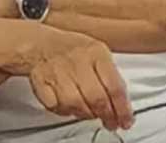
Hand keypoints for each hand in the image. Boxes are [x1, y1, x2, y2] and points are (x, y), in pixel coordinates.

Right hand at [19, 28, 133, 131]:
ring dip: (85, 114)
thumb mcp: (98, 53)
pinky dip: (64, 110)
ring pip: (75, 104)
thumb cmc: (73, 51)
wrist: (42, 44)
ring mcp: (58, 70)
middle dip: (106, 115)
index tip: (126, 120)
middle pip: (97, 97)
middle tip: (110, 122)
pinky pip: (55, 105)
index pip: (114, 86)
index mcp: (96, 52)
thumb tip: (124, 105)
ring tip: (89, 112)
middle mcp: (77, 60)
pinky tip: (69, 106)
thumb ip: (111, 77)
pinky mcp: (40, 80)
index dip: (122, 108)